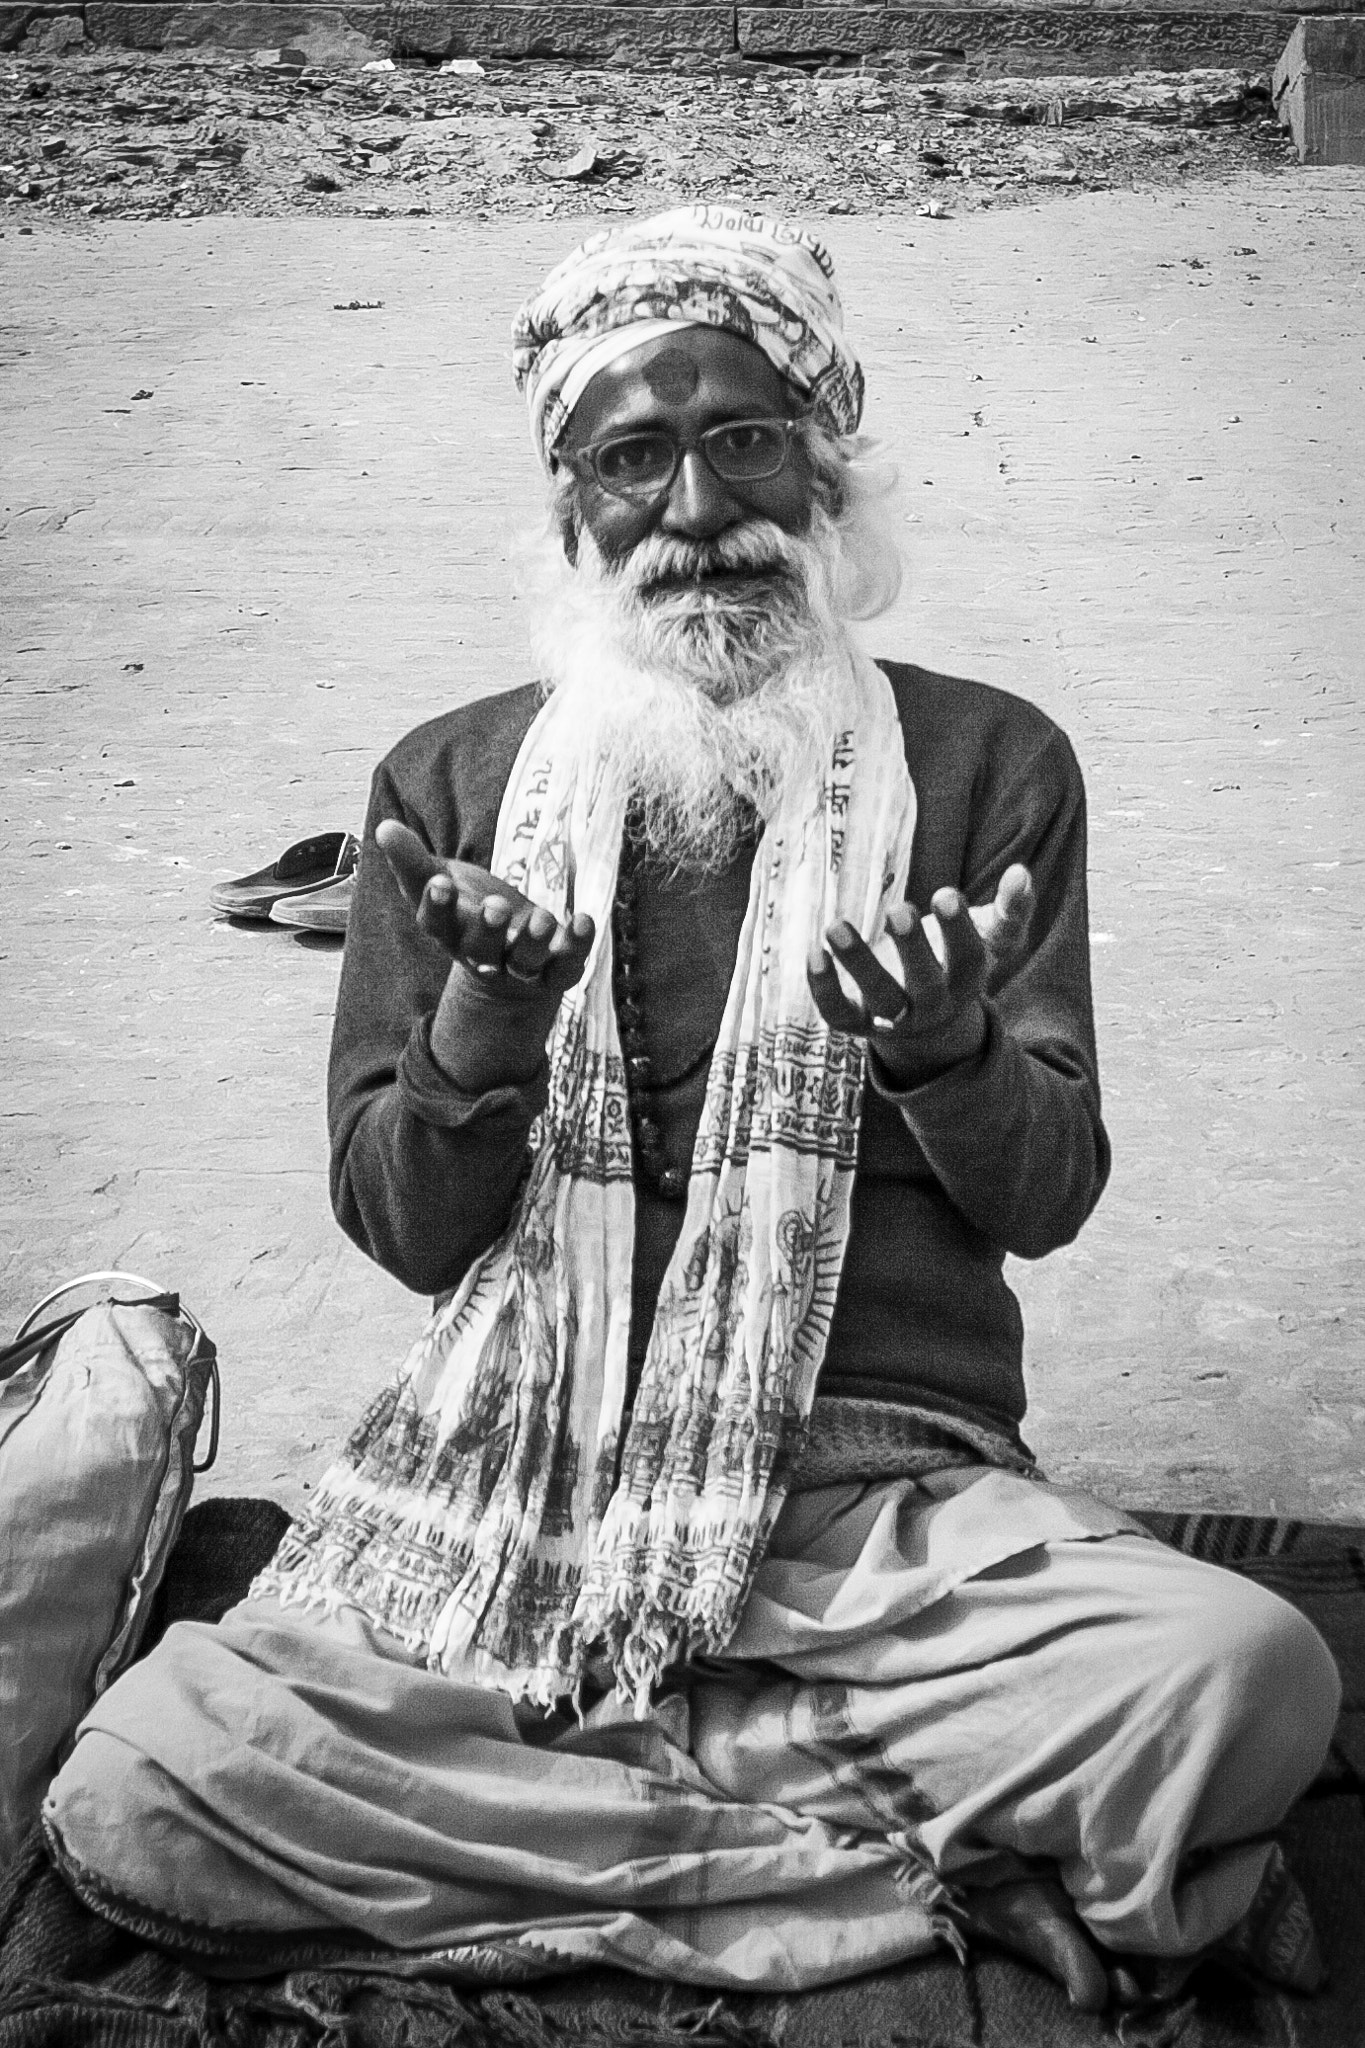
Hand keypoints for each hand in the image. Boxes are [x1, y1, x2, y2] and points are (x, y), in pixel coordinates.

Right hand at [376, 819, 594, 1087]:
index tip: (439, 883)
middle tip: (495, 906)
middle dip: (488, 930)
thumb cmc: (467, 911)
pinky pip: (567, 965)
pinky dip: (578, 946)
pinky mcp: (556, 970)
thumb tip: (384, 827)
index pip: (437, 926)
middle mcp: (483, 956)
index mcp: (450, 934)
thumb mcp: (439, 882)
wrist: (508, 960)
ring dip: (534, 942)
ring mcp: (521, 967)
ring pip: (525, 962)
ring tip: (542, 918)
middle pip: (481, 951)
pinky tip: (584, 920)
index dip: (437, 907)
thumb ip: (413, 860)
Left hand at [807, 864, 1034, 1087]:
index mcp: (966, 981)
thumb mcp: (989, 937)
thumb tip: (1020, 873)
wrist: (927, 1020)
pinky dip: (823, 989)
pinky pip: (838, 1013)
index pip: (967, 960)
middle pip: (925, 985)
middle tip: (898, 909)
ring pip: (878, 998)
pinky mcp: (857, 1022)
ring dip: (858, 963)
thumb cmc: (956, 961)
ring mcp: (893, 1018)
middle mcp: (932, 1005)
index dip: (958, 930)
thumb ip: (1010, 908)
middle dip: (913, 949)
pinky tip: (814, 953)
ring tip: (835, 925)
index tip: (946, 893)